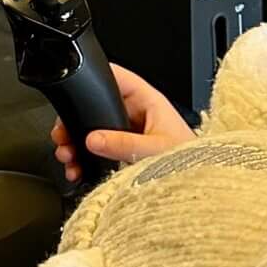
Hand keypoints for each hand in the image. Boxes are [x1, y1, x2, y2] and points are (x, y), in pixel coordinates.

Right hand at [51, 64, 193, 183]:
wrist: (204, 189)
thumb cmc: (193, 164)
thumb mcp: (155, 151)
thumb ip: (124, 144)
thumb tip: (94, 139)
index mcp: (149, 103)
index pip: (118, 78)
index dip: (97, 77)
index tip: (75, 85)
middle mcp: (138, 116)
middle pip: (99, 108)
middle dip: (76, 122)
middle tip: (63, 135)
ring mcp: (131, 135)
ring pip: (95, 132)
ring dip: (77, 143)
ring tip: (67, 156)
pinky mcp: (127, 155)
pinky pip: (100, 152)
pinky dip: (85, 160)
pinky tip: (78, 169)